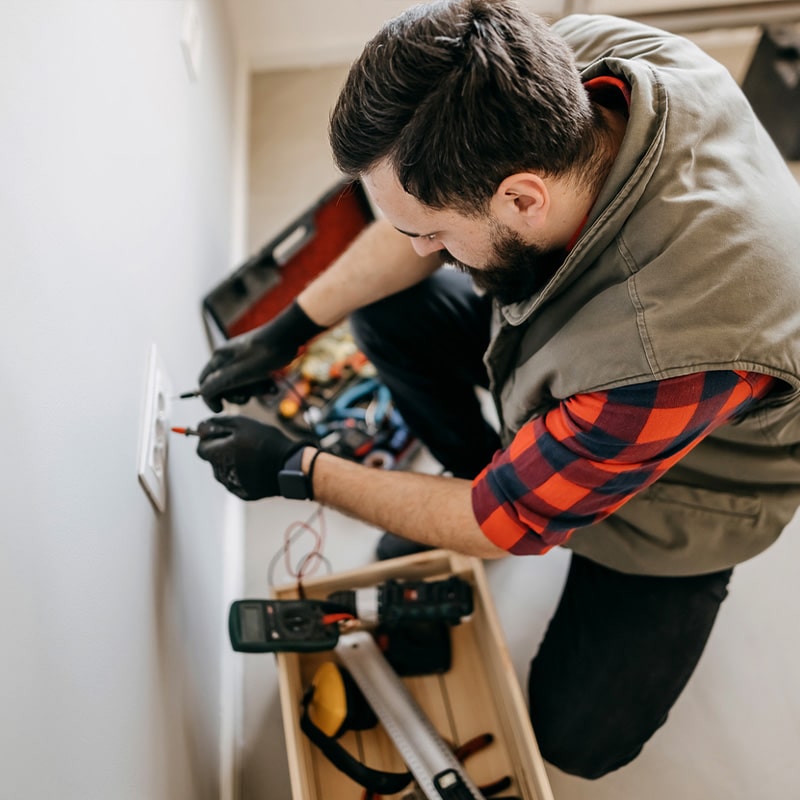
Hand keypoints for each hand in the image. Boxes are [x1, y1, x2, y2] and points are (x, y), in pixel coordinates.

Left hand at [195, 416, 308, 499]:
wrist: (289, 465)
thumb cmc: (266, 442)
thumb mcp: (241, 423)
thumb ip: (217, 424)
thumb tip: (200, 427)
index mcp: (217, 456)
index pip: (200, 448)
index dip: (210, 439)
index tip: (223, 434)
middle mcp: (220, 474)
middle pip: (213, 460)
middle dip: (223, 450)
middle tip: (243, 442)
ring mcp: (232, 485)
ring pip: (225, 471)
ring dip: (232, 462)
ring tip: (253, 454)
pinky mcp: (244, 493)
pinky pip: (237, 481)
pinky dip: (243, 473)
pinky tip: (257, 466)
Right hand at [198, 300, 324, 411]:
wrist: (289, 337)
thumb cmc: (263, 354)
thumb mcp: (238, 373)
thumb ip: (217, 384)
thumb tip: (203, 393)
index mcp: (218, 358)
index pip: (203, 381)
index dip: (209, 398)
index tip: (221, 409)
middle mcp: (227, 358)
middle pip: (223, 386)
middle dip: (237, 395)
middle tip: (247, 398)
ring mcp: (242, 360)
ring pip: (241, 384)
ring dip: (254, 391)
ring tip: (266, 388)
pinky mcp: (256, 362)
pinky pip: (254, 380)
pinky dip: (263, 385)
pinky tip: (273, 387)